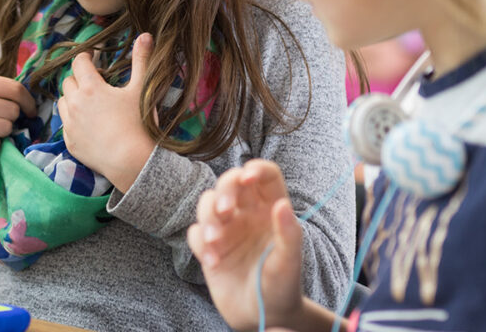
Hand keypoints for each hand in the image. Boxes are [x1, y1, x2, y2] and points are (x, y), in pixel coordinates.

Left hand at [57, 33, 155, 189]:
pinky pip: (65, 124)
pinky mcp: (70, 142)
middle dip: (79, 78)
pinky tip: (88, 123)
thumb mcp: (142, 89)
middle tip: (94, 83)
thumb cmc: (138, 123)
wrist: (131, 161)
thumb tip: (145, 35)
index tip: (92, 58)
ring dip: (72, 98)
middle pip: (68, 81)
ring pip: (62, 102)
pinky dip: (73, 120)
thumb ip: (141, 60)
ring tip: (88, 103)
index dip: (86, 58)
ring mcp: (70, 124)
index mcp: (91, 87)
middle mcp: (75, 103)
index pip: (79, 63)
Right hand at [187, 160, 307, 331]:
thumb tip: (283, 204)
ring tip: (216, 242)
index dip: (256, 169)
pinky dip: (201, 244)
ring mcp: (227, 229)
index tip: (248, 177)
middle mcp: (247, 214)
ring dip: (208, 218)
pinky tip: (214, 262)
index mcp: (271, 210)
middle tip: (225, 210)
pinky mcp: (209, 246)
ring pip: (207, 203)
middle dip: (224, 190)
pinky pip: (196, 233)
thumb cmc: (282, 286)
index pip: (265, 175)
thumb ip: (289, 234)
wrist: (262, 316)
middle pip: (230, 182)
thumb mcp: (290, 263)